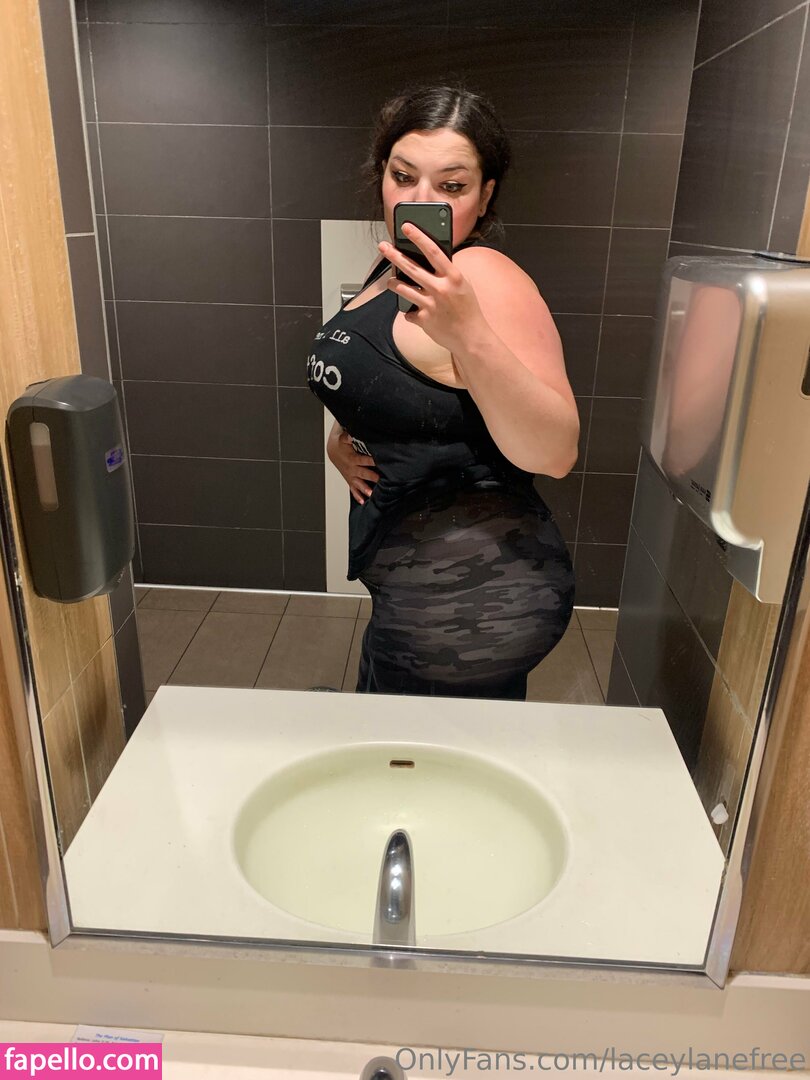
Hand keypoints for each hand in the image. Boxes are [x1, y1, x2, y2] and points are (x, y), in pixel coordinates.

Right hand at [327, 428, 378, 504]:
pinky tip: (362, 501)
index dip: (371, 461)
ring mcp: (350, 476)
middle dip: (371, 477)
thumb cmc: (341, 444)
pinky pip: (353, 489)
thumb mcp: (344, 437)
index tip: (379, 462)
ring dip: (364, 489)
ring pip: (358, 484)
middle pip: (363, 473)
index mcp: (352, 458)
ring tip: (370, 494)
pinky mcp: (350, 479)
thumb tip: (352, 434)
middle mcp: (351, 468)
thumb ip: (350, 435)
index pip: (363, 460)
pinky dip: (357, 495)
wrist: (332, 451)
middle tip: (379, 481)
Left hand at [380, 225, 487, 354]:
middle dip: (394, 255)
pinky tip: (415, 313)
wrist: (472, 338)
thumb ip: (447, 275)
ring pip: (403, 289)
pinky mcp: (424, 320)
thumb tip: (430, 264)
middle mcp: (441, 289)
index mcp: (453, 277)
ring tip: (391, 281)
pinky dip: (411, 312)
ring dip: (394, 284)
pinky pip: (410, 313)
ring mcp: (431, 305)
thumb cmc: (469, 311)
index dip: (418, 237)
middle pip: (411, 268)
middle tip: (383, 246)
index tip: (406, 226)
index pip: (433, 251)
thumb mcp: (463, 286)